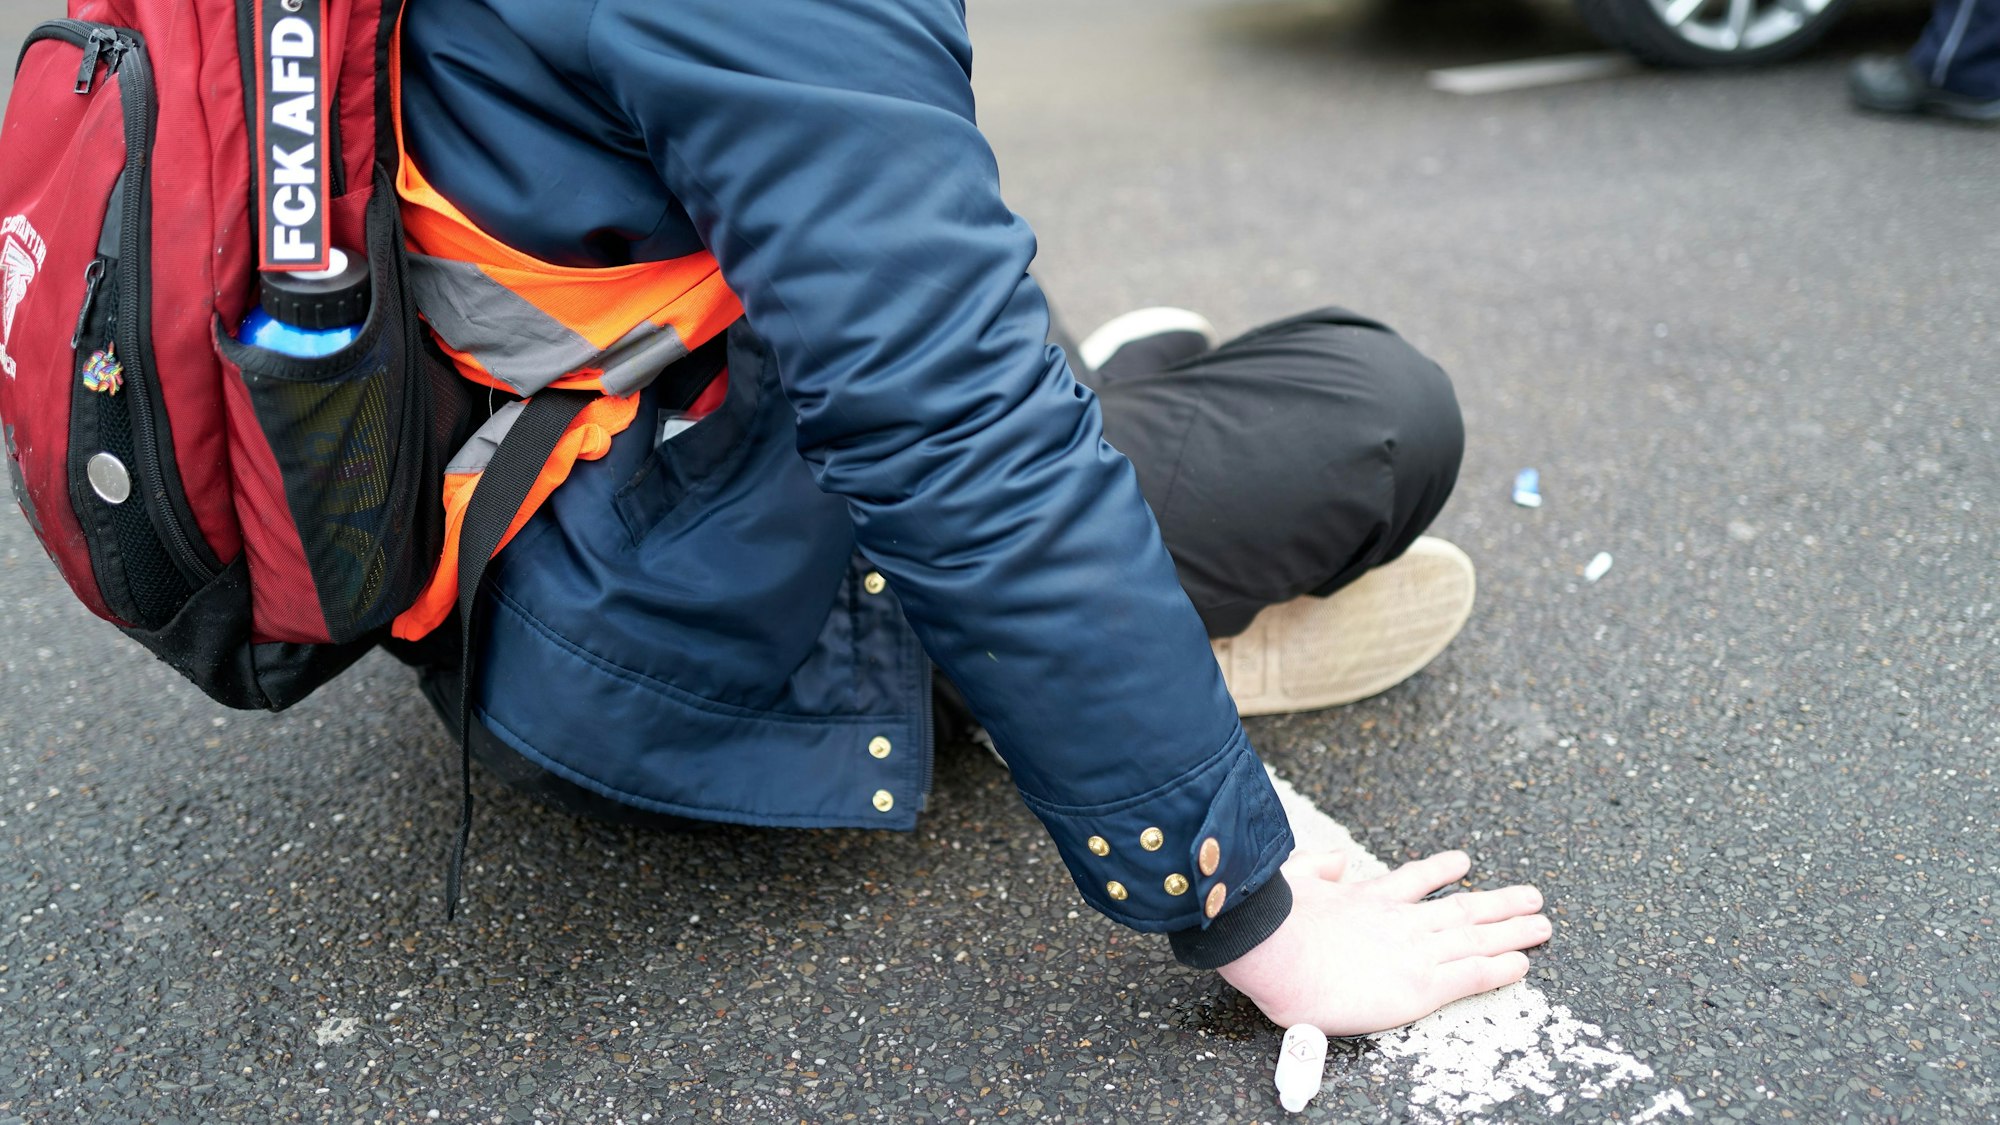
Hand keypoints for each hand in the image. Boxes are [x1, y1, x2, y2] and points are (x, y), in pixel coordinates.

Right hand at [1216, 849, 1548, 1036]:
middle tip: (1531, 897)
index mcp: (1369, 898)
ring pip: (1477, 937)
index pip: (1416, 880)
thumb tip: (1334, 859)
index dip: (1442, 870)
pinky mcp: (1421, 986)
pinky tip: (1522, 964)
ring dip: (1513, 929)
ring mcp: (1415, 951)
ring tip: (1542, 922)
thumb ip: (1317, 866)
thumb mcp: (1292, 877)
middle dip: (1499, 903)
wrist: (1274, 952)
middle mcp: (1400, 921)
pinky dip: (1498, 967)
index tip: (1463, 863)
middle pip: (1462, 908)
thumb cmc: (1270, 922)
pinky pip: (1471, 975)